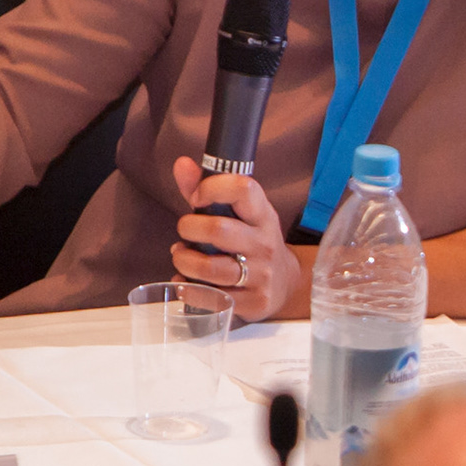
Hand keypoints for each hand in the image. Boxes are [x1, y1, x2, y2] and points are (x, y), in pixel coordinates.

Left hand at [171, 153, 303, 319]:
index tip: (197, 198)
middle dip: (188, 228)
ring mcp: (261, 275)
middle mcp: (265, 244)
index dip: (212, 188)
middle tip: (184, 231)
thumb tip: (181, 164)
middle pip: (218, 230)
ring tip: (181, 257)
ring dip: (184, 261)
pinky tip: (187, 282)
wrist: (284, 282)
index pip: (243, 189)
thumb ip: (206, 189)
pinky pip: (212, 297)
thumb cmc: (252, 241)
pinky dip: (190, 290)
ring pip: (210, 268)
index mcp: (262, 215)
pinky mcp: (254, 302)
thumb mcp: (239, 213)